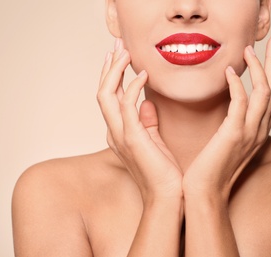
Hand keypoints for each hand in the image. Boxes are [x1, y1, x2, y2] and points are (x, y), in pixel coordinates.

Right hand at [97, 39, 182, 203]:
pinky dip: (132, 86)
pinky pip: (126, 105)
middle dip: (108, 67)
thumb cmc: (164, 172)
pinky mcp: (132, 138)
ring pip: (106, 95)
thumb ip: (148, 122)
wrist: (168, 196)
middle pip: (102, 92)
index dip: (112, 76)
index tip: (121, 58)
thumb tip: (147, 102)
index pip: (109, 98)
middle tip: (118, 45)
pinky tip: (143, 74)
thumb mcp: (154, 141)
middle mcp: (114, 132)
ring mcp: (120, 135)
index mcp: (119, 133)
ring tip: (125, 52)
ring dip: (115, 71)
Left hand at [182, 35, 270, 201]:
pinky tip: (229, 71)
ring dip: (259, 68)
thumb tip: (233, 107)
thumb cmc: (213, 167)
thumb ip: (236, 124)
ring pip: (264, 92)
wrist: (205, 192)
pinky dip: (237, 84)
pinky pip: (240, 102)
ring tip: (250, 49)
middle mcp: (260, 130)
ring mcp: (249, 132)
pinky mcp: (234, 134)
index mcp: (259, 131)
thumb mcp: (231, 142)